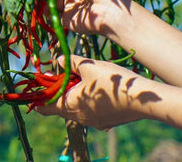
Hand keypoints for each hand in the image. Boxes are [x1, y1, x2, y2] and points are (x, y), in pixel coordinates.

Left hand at [36, 55, 153, 129]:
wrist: (143, 100)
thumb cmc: (112, 81)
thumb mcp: (87, 65)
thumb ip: (69, 62)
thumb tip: (58, 60)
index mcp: (70, 105)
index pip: (45, 106)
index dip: (38, 95)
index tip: (37, 83)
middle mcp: (79, 117)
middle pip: (59, 105)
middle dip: (56, 90)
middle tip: (60, 73)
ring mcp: (93, 121)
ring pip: (74, 107)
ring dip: (71, 93)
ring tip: (78, 76)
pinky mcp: (104, 121)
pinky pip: (87, 110)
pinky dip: (84, 98)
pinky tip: (92, 85)